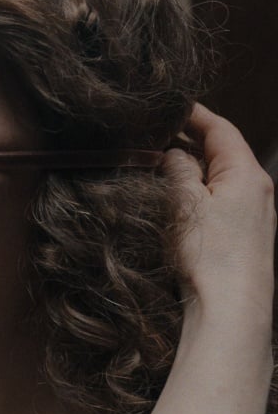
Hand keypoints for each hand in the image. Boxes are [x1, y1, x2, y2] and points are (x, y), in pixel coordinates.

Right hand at [162, 104, 275, 314]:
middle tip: (155, 136)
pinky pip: (222, 201)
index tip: (170, 106)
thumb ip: (176, 170)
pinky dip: (200, 193)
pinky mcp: (246, 235)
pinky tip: (177, 201)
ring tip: (159, 167)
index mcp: (247, 173)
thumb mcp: (184, 202)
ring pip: (221, 177)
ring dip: (192, 170)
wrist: (233, 306)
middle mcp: (258, 189)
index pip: (221, 129)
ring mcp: (255, 213)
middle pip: (223, 152)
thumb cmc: (211, 255)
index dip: (194, 114)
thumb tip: (172, 153)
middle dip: (190, 141)